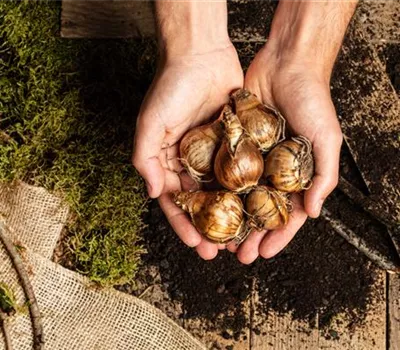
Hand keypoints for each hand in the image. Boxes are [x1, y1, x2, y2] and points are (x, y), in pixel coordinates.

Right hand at [133, 44, 243, 259]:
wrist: (200, 52)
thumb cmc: (171, 86)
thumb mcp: (149, 123)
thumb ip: (146, 159)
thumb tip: (154, 193)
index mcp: (168, 161)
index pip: (175, 202)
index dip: (184, 226)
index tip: (197, 246)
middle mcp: (190, 160)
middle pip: (201, 202)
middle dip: (210, 228)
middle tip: (223, 251)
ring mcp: (212, 152)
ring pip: (223, 191)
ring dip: (230, 214)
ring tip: (242, 236)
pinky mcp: (232, 141)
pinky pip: (239, 169)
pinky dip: (245, 188)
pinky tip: (255, 205)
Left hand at [226, 47, 342, 263]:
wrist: (286, 63)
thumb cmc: (313, 99)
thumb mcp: (327, 139)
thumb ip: (323, 176)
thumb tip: (312, 213)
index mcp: (296, 175)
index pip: (287, 214)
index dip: (277, 236)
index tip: (264, 254)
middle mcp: (272, 170)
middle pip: (258, 211)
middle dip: (248, 234)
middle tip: (235, 255)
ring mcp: (252, 158)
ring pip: (237, 195)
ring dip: (228, 218)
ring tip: (216, 238)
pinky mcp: (234, 143)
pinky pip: (222, 169)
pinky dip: (215, 187)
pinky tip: (205, 204)